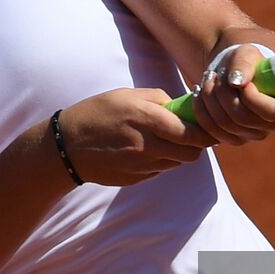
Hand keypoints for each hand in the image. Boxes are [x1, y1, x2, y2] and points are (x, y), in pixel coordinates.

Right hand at [58, 88, 215, 185]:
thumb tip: (181, 106)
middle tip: (191, 135)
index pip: (190, 133)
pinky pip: (159, 170)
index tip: (208, 128)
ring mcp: (141, 165)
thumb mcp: (125, 95)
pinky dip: (160, 161)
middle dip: (196, 145)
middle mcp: (146, 144)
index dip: (205, 133)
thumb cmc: (96, 114)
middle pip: (190, 154)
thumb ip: (158, 98)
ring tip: (162, 140)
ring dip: (178, 153)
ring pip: (176, 163)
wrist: (66, 146)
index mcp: (145, 118)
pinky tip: (143, 150)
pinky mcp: (135, 178)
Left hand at [192, 44, 274, 145]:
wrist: (235, 69)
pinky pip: (212, 132)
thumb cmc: (248, 59)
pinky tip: (199, 93)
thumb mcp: (247, 53)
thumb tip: (236, 81)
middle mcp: (274, 125)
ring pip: (224, 125)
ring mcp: (253, 134)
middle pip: (242, 119)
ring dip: (209, 100)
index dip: (251, 97)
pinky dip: (201, 111)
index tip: (239, 79)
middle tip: (215, 75)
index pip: (271, 112)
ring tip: (208, 78)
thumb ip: (244, 64)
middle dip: (223, 94)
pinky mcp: (233, 138)